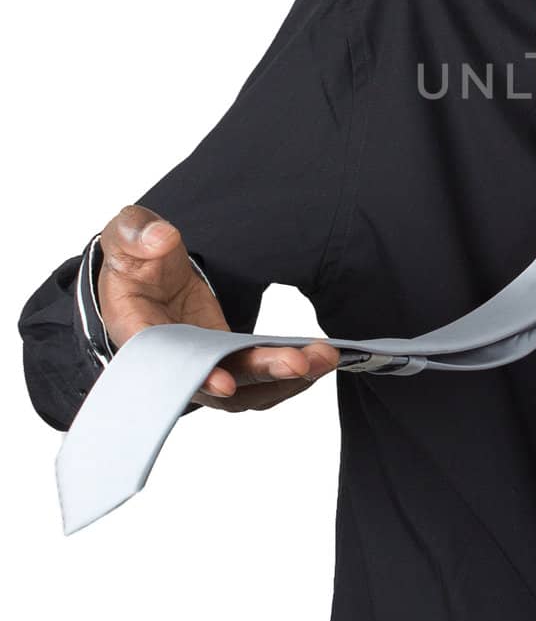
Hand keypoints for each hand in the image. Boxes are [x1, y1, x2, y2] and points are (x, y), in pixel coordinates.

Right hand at [97, 203, 340, 410]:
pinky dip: (291, 372)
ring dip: (288, 378)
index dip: (198, 376)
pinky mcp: (229, 358)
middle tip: (300, 362)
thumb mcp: (124, 235)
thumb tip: (161, 239)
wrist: (144, 273)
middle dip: (262, 372)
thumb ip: (136, 234)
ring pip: (248, 386)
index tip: (226, 384)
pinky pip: (260, 375)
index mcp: (141, 332)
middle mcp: (175, 360)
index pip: (167, 364)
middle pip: (221, 379)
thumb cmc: (131, 258)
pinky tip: (321, 357)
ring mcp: (206, 363)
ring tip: (326, 357)